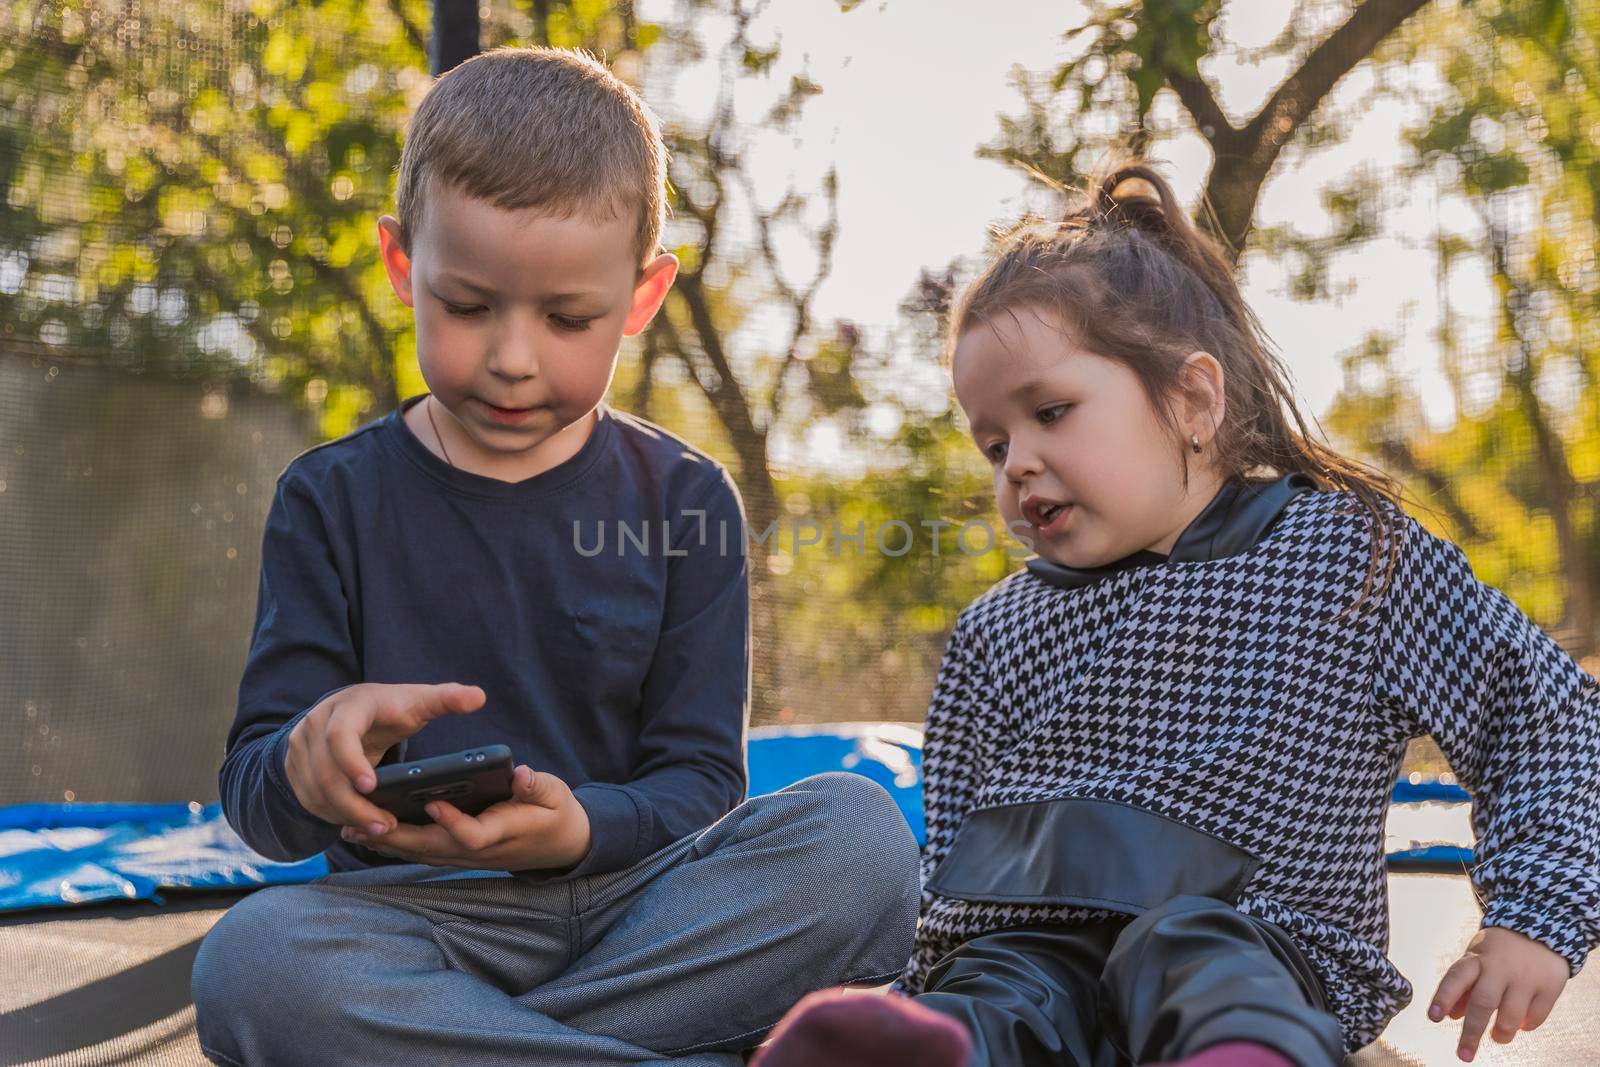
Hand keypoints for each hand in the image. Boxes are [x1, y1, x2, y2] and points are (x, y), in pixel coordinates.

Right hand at [283, 681, 485, 835]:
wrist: (346, 714)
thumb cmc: (386, 709)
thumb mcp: (413, 701)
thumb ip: (445, 699)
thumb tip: (479, 696)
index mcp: (348, 707)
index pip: (339, 734)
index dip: (352, 762)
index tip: (373, 786)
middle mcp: (316, 726)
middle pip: (326, 774)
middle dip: (356, 805)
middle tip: (387, 825)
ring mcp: (301, 751)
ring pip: (318, 793)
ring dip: (349, 815)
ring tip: (382, 828)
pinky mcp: (297, 772)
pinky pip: (312, 801)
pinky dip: (337, 815)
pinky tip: (361, 824)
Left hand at [340, 765, 592, 871]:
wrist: (560, 845)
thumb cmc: (555, 814)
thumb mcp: (556, 794)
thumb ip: (537, 786)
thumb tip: (521, 775)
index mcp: (504, 831)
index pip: (472, 835)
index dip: (451, 821)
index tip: (432, 801)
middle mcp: (479, 850)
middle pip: (432, 848)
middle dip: (397, 837)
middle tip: (363, 822)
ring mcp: (466, 856)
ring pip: (421, 853)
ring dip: (386, 843)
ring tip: (351, 829)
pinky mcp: (457, 854)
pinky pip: (422, 851)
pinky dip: (394, 844)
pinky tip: (368, 833)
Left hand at [1429, 925, 1568, 1061]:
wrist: (1542, 928)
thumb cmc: (1499, 951)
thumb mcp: (1477, 960)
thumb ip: (1463, 987)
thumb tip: (1450, 1017)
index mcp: (1477, 958)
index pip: (1456, 978)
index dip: (1444, 997)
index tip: (1433, 1017)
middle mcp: (1500, 967)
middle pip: (1483, 1003)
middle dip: (1471, 1033)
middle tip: (1464, 1055)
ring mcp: (1526, 977)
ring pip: (1511, 1016)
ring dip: (1501, 1033)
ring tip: (1498, 1037)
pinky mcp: (1550, 986)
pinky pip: (1536, 1017)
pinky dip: (1526, 1026)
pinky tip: (1521, 1023)